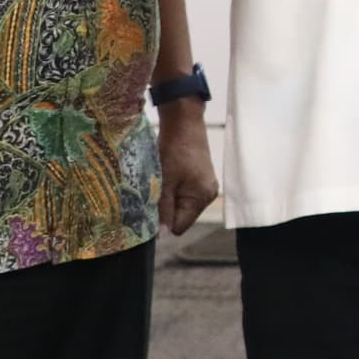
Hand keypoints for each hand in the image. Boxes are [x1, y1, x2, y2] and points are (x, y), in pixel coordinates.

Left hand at [155, 101, 219, 234]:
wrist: (184, 122)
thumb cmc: (174, 151)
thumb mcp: (165, 182)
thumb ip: (164, 210)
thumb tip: (162, 236)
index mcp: (202, 198)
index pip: (180, 226)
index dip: (163, 222)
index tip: (150, 209)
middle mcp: (208, 195)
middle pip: (181, 217)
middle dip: (166, 210)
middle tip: (154, 193)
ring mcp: (205, 186)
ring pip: (181, 205)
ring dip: (168, 199)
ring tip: (161, 182)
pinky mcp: (200, 178)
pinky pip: (184, 194)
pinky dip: (173, 190)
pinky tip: (168, 176)